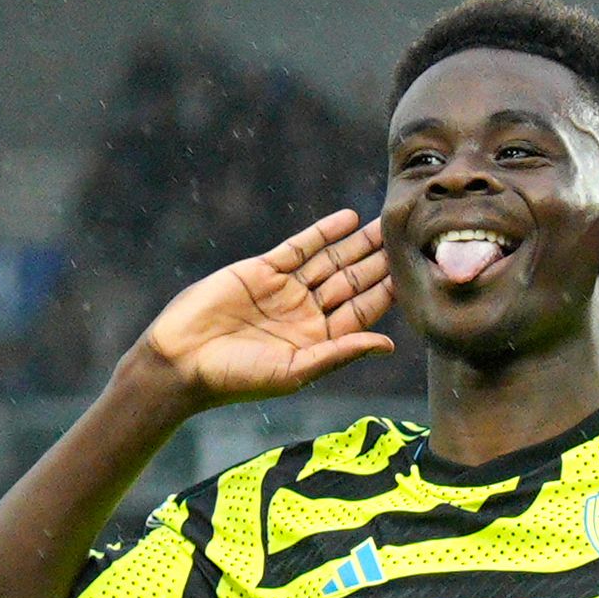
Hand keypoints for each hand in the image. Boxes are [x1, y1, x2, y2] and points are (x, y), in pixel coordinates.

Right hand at [128, 209, 393, 409]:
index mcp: (319, 342)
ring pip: (330, 261)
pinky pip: (299, 247)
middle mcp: (306, 314)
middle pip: (352, 282)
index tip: (415, 275)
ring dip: (357, 243)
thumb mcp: (295, 370)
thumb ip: (341, 352)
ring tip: (385, 223)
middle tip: (409, 239)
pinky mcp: (262, 270)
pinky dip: (323, 232)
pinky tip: (348, 219)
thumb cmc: (238, 378)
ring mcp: (285, 290)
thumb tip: (388, 345)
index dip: (388, 293)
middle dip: (379, 262)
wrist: (183, 361)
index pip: (362, 312)